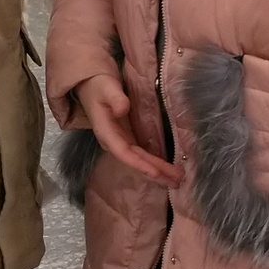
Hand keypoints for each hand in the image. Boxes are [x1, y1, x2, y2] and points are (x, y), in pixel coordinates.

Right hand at [74, 71, 181, 189]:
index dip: (140, 164)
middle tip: (177, 182)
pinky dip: (155, 163)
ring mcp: (120, 142)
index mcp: (106, 132)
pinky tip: (167, 169)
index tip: (156, 173)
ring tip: (177, 180)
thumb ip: (115, 98)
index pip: (124, 152)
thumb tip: (123, 109)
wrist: (91, 86)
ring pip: (140, 160)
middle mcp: (113, 142)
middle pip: (135, 161)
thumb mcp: (106, 88)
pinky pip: (142, 155)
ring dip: (158, 171)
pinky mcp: (127, 139)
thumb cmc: (99, 86)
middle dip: (156, 172)